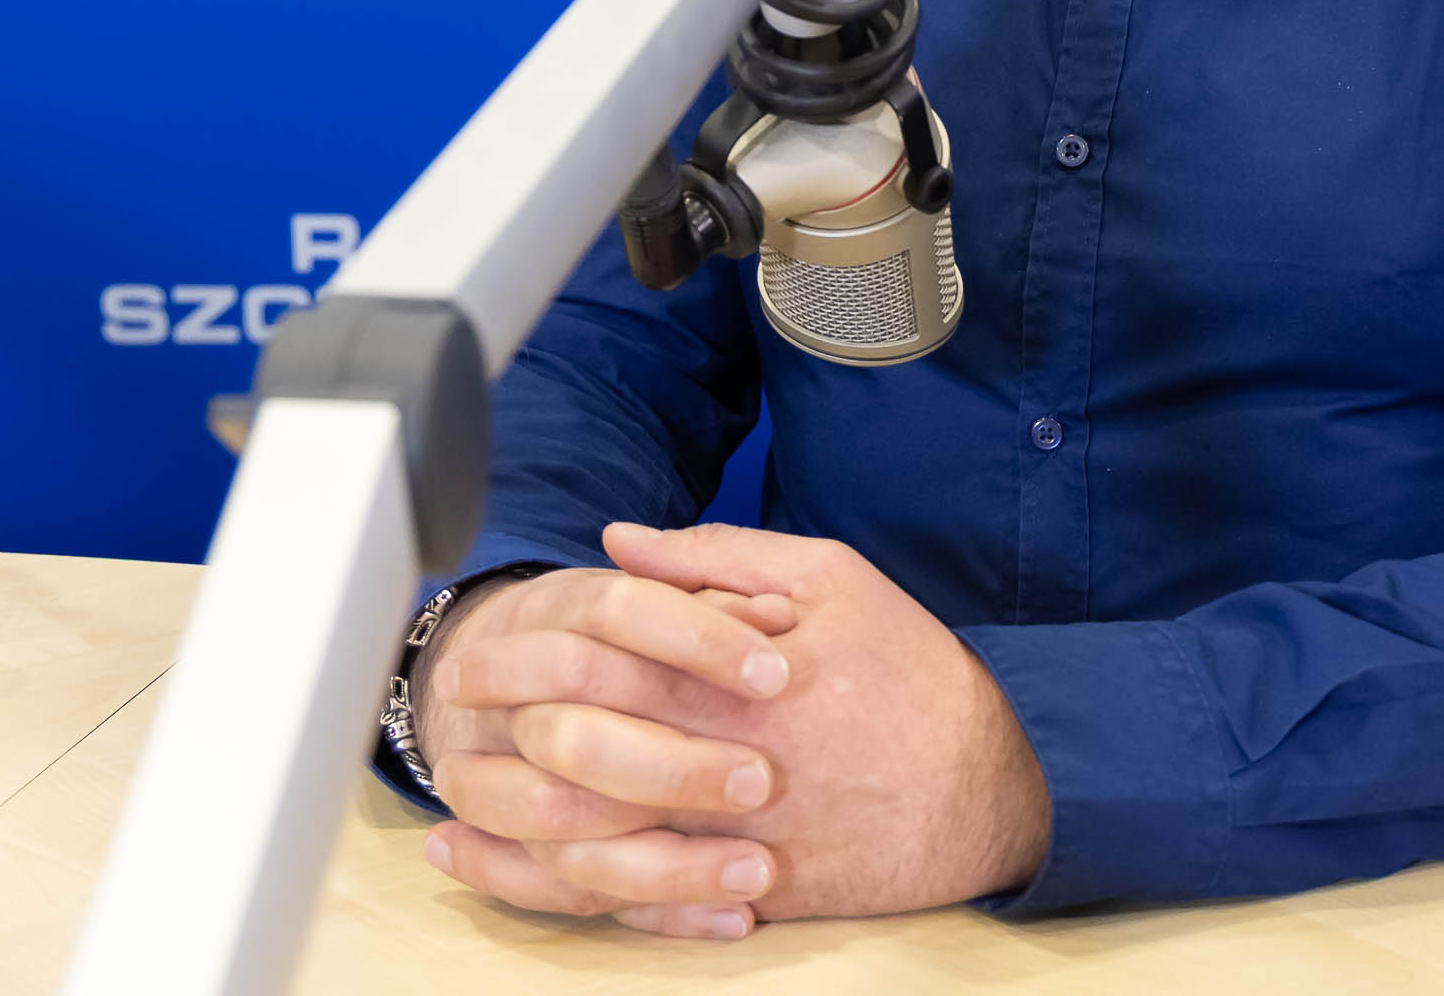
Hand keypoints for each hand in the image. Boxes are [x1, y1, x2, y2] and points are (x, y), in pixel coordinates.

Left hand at [427, 524, 1050, 933]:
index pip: (598, 667)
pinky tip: (525, 880)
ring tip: (453, 816)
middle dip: (498, 744)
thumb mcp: (831, 581)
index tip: (474, 656)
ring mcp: (734, 839)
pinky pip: (646, 903)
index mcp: (732, 681)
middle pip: (579, 761)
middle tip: (451, 727)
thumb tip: (621, 540)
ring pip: (597, 846)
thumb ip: (718, 558)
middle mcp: (722, 764)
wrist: (992, 785)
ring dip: (514, 836)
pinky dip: (575, 898)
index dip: (522, 663)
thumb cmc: (910, 676)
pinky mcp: (751, 892)